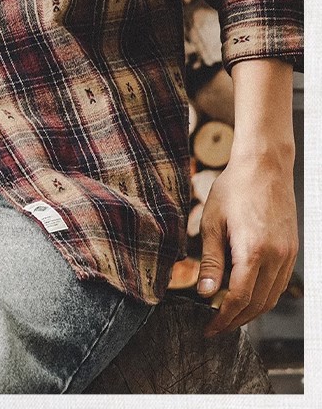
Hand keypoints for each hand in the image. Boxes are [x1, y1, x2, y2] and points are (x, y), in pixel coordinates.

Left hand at [196, 149, 297, 336]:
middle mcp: (277, 257)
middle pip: (258, 304)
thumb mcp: (212, 223)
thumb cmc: (233, 189)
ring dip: (250, 311)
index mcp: (254, 251)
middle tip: (216, 328)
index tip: (208, 329)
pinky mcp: (292, 250)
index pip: (238, 299)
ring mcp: (288, 255)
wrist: (264, 167)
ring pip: (272, 298)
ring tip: (228, 315)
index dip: (223, 318)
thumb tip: (204, 293)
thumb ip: (210, 261)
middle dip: (236, 320)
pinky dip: (263, 296)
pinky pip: (279, 284)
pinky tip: (246, 295)